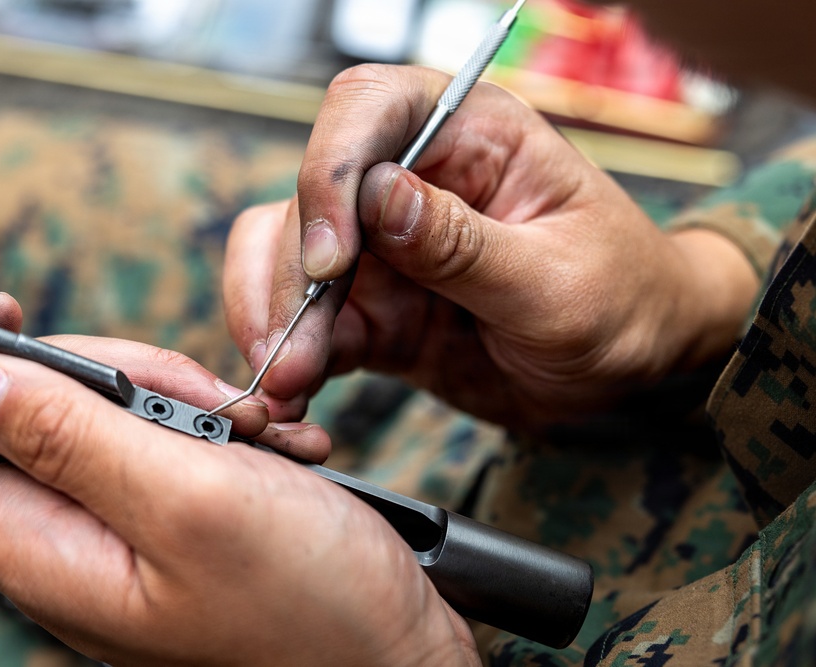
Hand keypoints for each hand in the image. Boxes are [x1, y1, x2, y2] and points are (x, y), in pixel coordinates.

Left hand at [0, 294, 477, 665]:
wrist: (397, 653)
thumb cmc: (311, 605)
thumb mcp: (190, 500)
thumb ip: (71, 437)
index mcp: (47, 552)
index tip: (7, 311)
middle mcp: (72, 544)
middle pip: (25, 411)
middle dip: (112, 374)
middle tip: (197, 394)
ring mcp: (126, 531)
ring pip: (107, 415)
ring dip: (182, 398)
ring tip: (256, 430)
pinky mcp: (177, 517)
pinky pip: (168, 438)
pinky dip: (221, 423)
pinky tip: (276, 447)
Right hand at [224, 65, 756, 427]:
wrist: (631, 367)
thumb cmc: (621, 298)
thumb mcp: (557, 279)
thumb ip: (466, 244)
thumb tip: (378, 197)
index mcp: (471, 135)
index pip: (371, 108)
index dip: (330, 171)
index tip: (331, 259)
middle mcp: (413, 180)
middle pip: (310, 196)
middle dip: (288, 276)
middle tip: (292, 353)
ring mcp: (386, 249)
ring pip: (288, 261)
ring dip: (276, 323)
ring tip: (286, 388)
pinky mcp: (374, 310)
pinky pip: (309, 326)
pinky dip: (291, 361)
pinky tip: (294, 401)